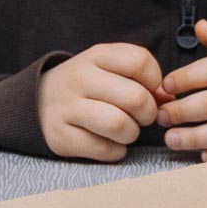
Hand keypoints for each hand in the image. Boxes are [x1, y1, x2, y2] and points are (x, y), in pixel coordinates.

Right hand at [38, 42, 167, 161]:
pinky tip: (110, 143)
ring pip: (120, 125)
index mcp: (96, 56)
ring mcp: (68, 108)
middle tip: (141, 116)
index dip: (155, 80)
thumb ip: (139, 78)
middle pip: (136, 98)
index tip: (149, 90)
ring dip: (132, 133)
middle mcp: (80, 78)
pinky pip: (104, 149)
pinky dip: (116, 151)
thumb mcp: (108, 69)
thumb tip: (169, 99)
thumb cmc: (86, 86)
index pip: (140, 61)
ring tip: (126, 130)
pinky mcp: (61, 137)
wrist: (37, 102)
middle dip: (148, 113)